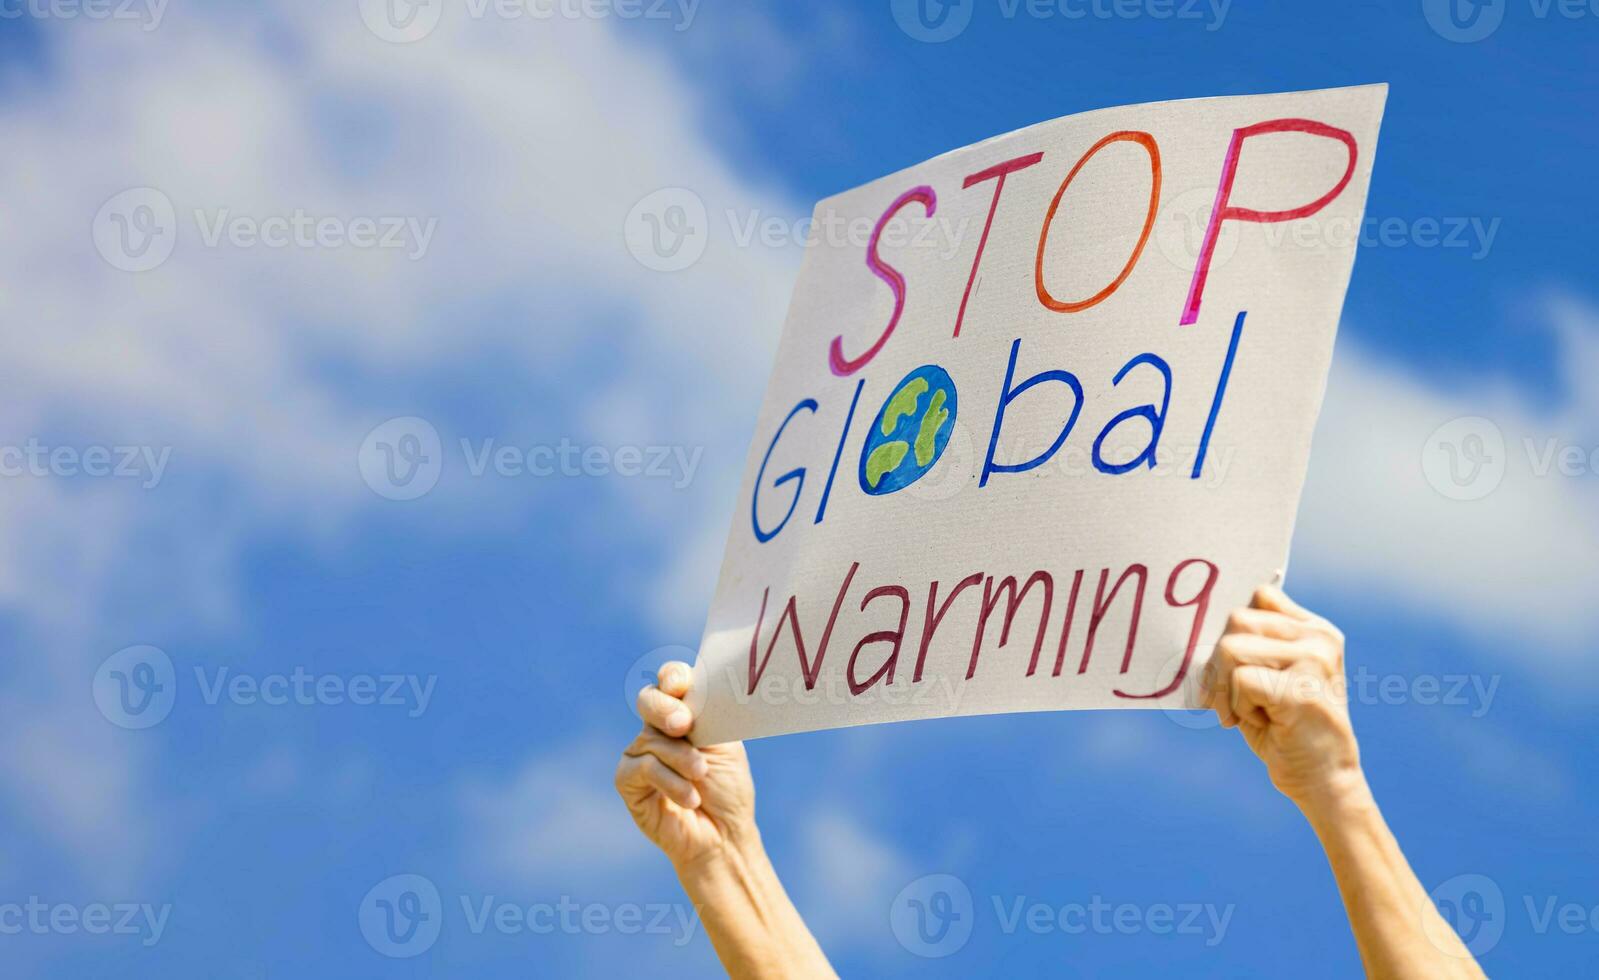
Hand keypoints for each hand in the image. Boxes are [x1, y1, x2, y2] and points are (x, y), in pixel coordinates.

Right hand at [615, 661, 756, 870]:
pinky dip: (670, 782)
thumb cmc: (728, 789)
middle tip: (683, 725)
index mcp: (685, 712)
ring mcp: (639, 752)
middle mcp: (658, 728)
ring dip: (682, 759)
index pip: (671, 680)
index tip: (680, 684)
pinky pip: (643, 768)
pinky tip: (690, 797)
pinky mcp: (627, 780)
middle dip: (664, 708)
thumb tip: (687, 690)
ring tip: (701, 777)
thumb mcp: (725, 744)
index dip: (672, 677)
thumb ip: (705, 715)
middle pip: (649, 699)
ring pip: (651, 738)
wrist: (724, 834)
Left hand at [1202, 583, 1363, 814]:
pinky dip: (1236, 707)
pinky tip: (1260, 723)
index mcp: (1316, 630)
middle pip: (1237, 620)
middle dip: (1218, 664)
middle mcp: (1319, 638)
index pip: (1259, 597)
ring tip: (1248, 713)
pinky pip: (1240, 680)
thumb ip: (1248, 646)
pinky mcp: (1302, 688)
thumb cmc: (1284, 730)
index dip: (1233, 631)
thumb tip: (1194, 627)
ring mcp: (1314, 660)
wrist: (1322, 781)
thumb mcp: (1267, 678)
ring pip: (1231, 648)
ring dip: (1225, 689)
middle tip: (1228, 701)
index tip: (1232, 668)